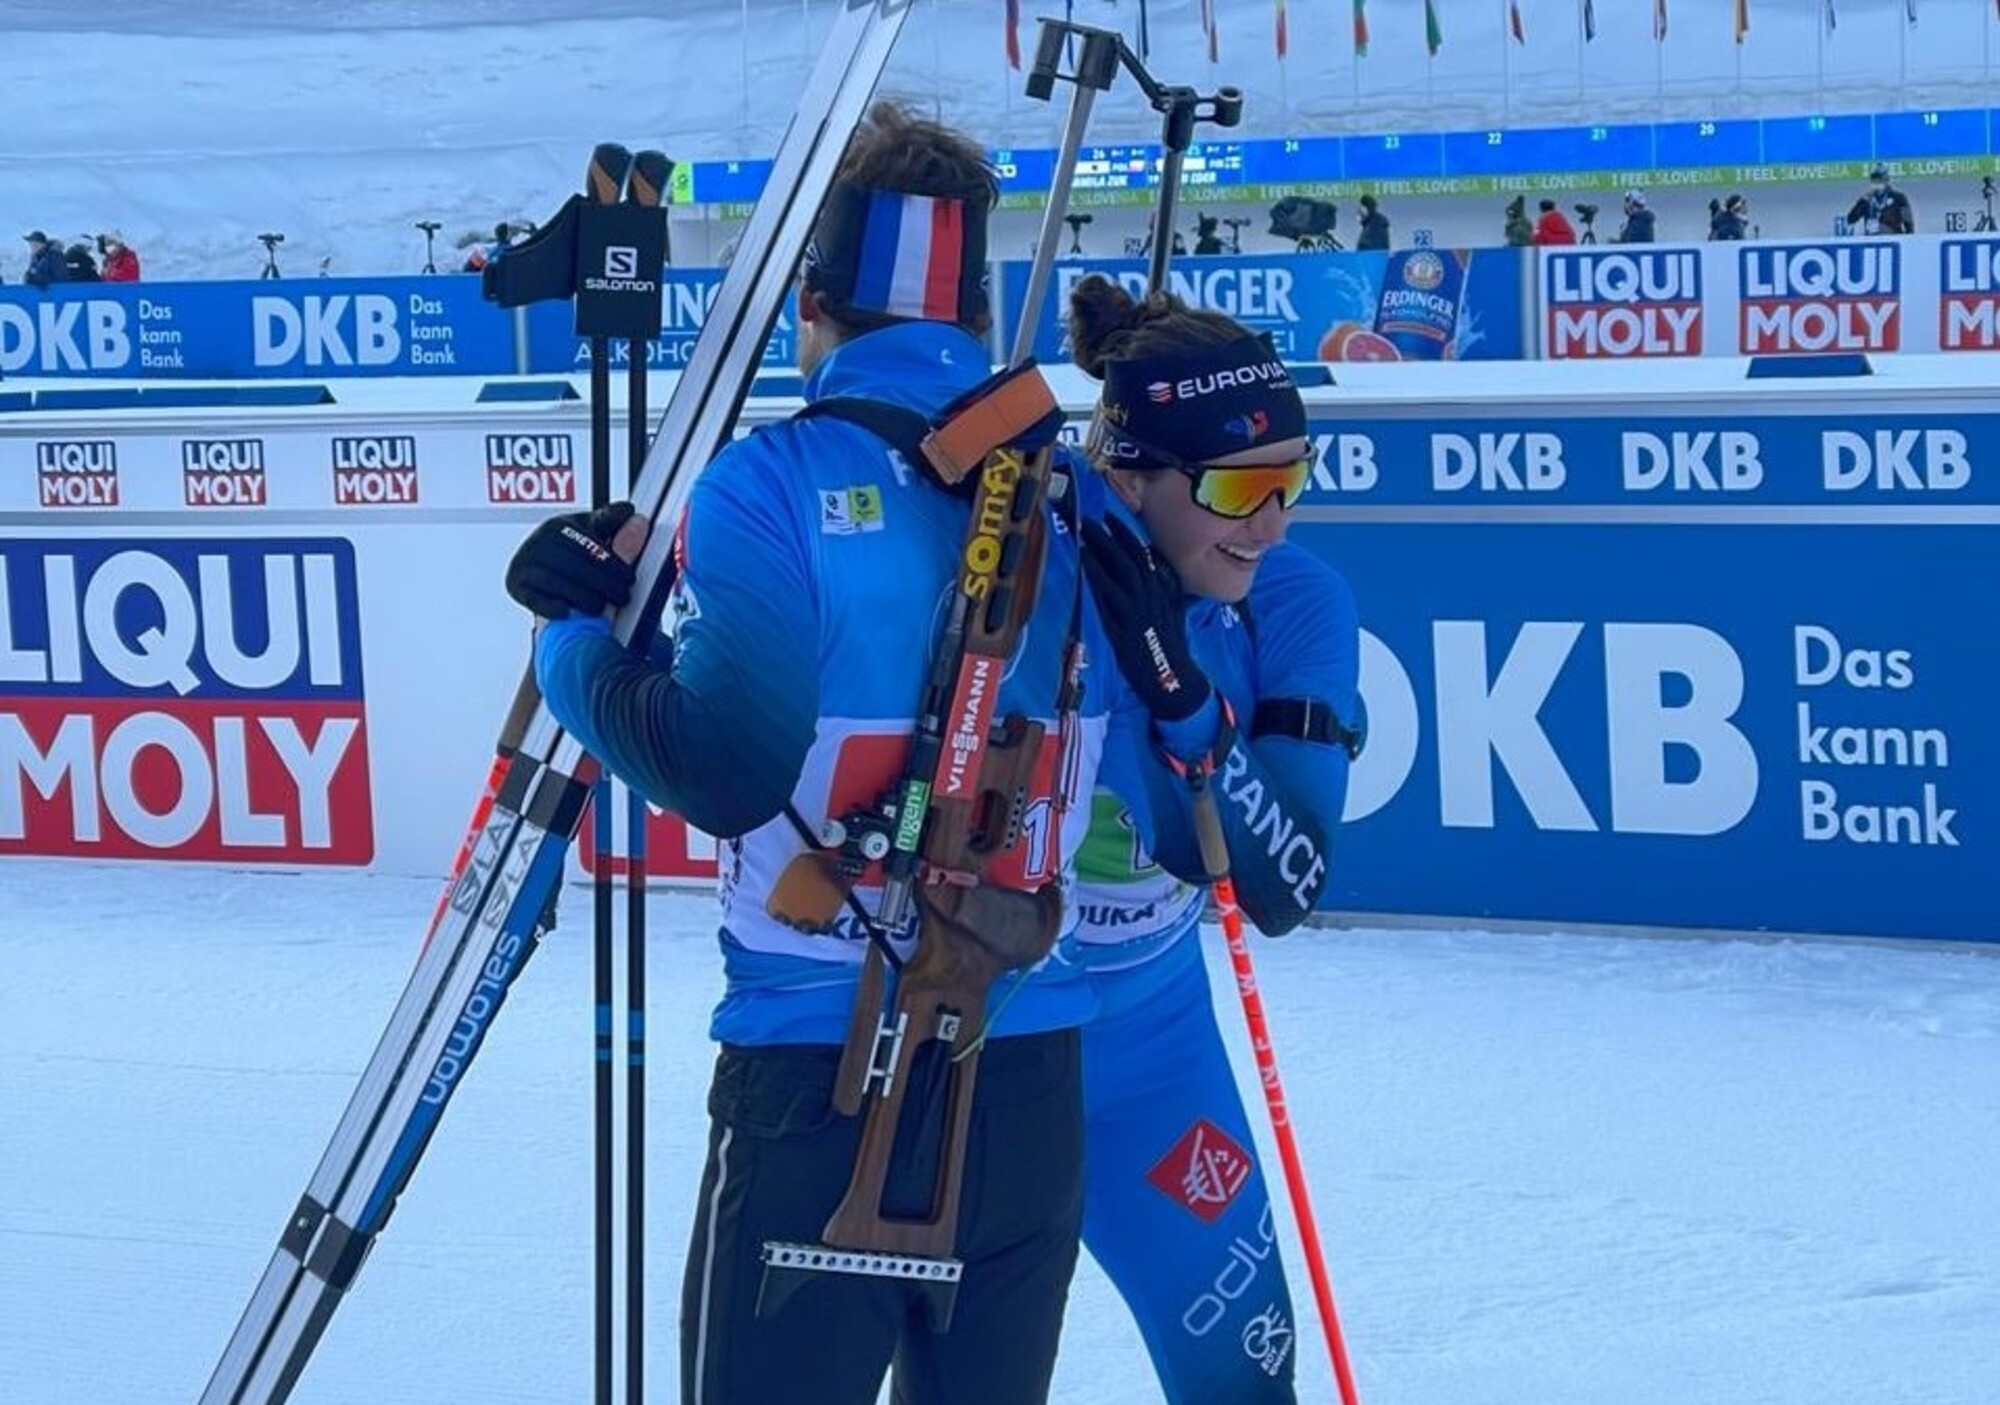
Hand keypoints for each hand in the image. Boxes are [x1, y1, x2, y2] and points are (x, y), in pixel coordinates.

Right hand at [505, 501, 646, 619]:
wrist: (538, 575)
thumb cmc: (571, 555)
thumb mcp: (591, 536)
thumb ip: (612, 528)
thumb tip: (634, 515)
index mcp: (560, 526)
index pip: (589, 543)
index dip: (612, 562)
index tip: (629, 578)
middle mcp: (539, 541)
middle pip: (574, 564)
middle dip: (602, 583)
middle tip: (622, 597)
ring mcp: (524, 562)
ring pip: (555, 581)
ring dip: (582, 597)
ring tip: (601, 608)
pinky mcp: (514, 584)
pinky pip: (533, 597)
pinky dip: (551, 606)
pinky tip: (567, 613)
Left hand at [1080, 515, 1209, 721]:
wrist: (1173, 680)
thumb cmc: (1172, 648)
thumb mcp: (1175, 614)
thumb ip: (1168, 592)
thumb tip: (1163, 573)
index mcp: (1166, 591)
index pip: (1146, 555)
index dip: (1127, 535)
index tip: (1112, 519)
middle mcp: (1155, 596)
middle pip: (1131, 557)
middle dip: (1111, 536)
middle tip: (1091, 519)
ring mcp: (1140, 610)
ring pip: (1121, 571)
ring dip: (1102, 549)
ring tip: (1085, 533)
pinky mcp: (1125, 627)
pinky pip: (1110, 595)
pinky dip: (1098, 575)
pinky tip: (1085, 561)